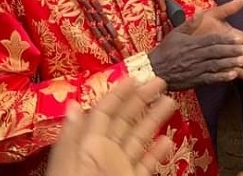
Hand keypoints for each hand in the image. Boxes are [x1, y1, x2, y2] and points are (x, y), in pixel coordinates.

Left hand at [45, 78, 174, 175]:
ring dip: (154, 120)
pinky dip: (159, 154)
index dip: (118, 94)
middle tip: (161, 81)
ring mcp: (119, 169)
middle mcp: (104, 154)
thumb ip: (77, 134)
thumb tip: (76, 104)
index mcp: (87, 145)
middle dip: (142, 100)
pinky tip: (168, 141)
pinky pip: (146, 166)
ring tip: (171, 101)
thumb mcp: (72, 160)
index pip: (104, 114)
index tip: (134, 76)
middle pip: (125, 122)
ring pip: (139, 140)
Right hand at [149, 0, 242, 89]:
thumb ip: (191, 23)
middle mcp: (194, 56)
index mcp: (191, 43)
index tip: (238, 38)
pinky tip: (233, 75)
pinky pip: (210, 79)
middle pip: (215, 52)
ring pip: (215, 65)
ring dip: (230, 63)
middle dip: (232, 51)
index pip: (211, 40)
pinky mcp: (195, 80)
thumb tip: (201, 11)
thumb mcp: (176, 33)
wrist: (154, 71)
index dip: (225, 39)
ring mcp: (195, 69)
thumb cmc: (166, 51)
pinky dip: (222, 77)